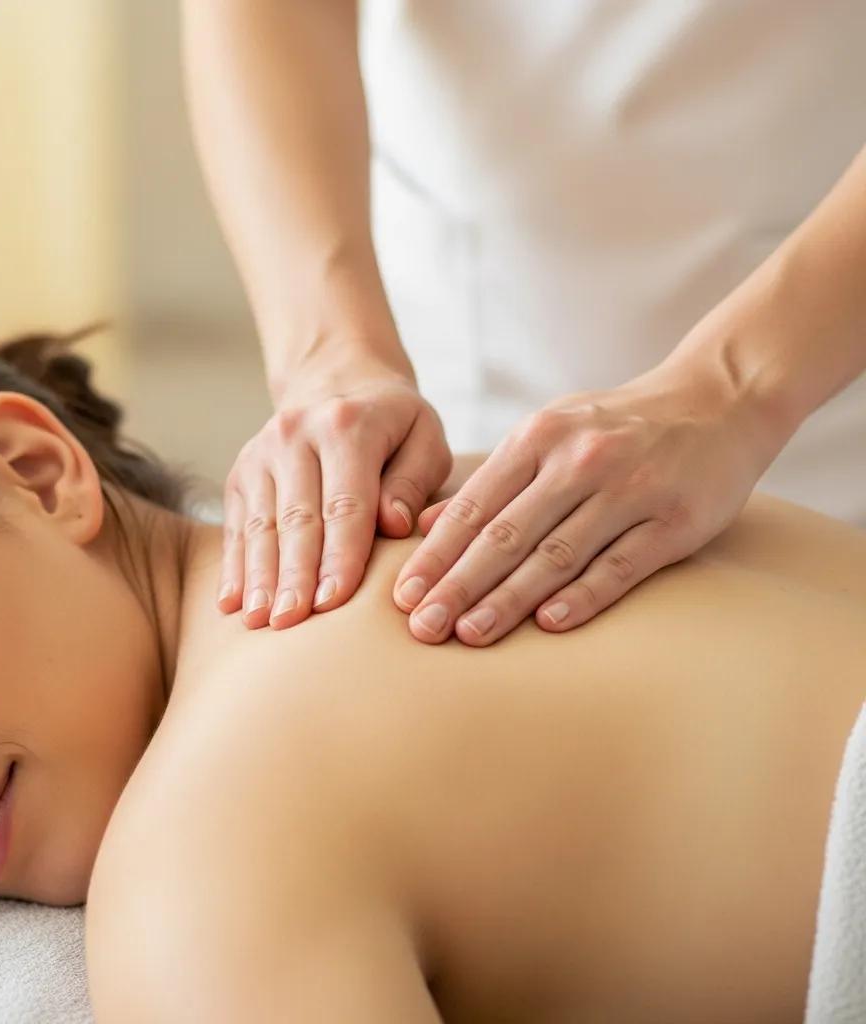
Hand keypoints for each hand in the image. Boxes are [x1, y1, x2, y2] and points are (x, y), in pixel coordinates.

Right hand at [218, 354, 452, 628]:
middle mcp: (296, 435)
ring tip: (259, 623)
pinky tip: (232, 605)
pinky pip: (236, 526)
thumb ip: (413, 478)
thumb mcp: (424, 436)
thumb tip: (394, 523)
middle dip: (293, 576)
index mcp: (347, 426)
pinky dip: (234, 567)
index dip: (339, 556)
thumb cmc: (393, 425)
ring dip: (259, 578)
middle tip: (291, 623)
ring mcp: (261, 453)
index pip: (345, 503)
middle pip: (296, 519)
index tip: (334, 603)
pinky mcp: (240, 473)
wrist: (335, 381)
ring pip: (260, 525)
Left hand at [390, 362, 789, 644]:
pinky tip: (548, 626)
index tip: (402, 597)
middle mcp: (579, 460)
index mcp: (540, 437)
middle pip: (506, 534)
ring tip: (469, 634)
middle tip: (422, 628)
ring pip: (556, 554)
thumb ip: (492, 479)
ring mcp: (630, 489)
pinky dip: (583, 596)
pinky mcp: (676, 520)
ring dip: (508, 598)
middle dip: (458, 585)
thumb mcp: (550, 432)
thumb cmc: (617, 426)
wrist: (719, 400)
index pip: (475, 506)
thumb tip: (423, 525)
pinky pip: (621, 566)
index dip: (436, 554)